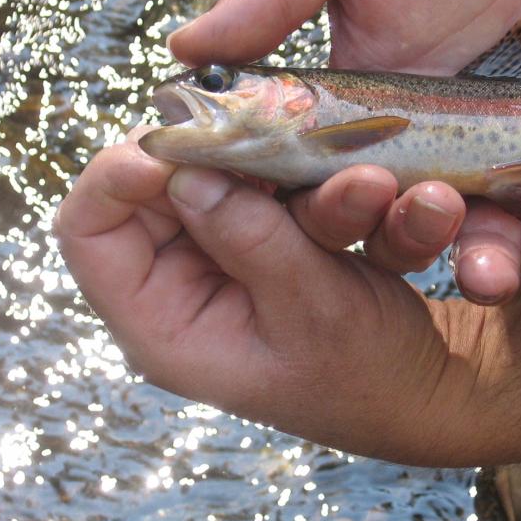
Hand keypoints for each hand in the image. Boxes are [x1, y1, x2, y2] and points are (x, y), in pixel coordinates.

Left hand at [54, 129, 520, 465]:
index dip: (115, 173)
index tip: (180, 136)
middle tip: (279, 128)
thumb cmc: (371, 374)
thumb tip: (187, 169)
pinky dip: (311, 175)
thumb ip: (251, 240)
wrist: (432, 391)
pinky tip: (370, 182)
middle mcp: (182, 289)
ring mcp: (226, 261)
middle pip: (159, 191)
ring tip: (363, 179)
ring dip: (288, 169)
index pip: (88, 234)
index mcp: (164, 326)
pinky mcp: (269, 239)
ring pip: (224, 181)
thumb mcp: (314, 311)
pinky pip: (270, 187)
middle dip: (224, 157)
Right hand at [168, 0, 520, 303]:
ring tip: (491, 278)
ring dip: (490, 261)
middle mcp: (425, 149)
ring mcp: (499, 154)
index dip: (310, 209)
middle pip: (403, 220)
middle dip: (403, 236)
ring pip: (490, 230)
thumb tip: (180, 50)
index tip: (292, 232)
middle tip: (408, 223)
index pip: (323, 180)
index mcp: (359, 112)